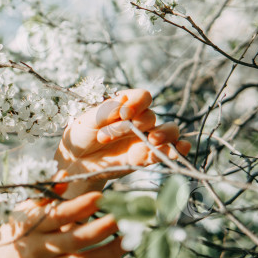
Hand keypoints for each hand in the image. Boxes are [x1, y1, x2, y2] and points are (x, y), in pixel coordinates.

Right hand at [0, 192, 124, 257]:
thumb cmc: (16, 231)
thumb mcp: (23, 210)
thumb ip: (45, 195)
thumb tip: (65, 176)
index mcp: (30, 226)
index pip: (57, 215)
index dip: (79, 205)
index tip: (100, 196)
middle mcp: (38, 249)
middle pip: (74, 241)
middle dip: (101, 228)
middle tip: (122, 216)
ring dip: (109, 251)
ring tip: (128, 238)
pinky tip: (117, 257)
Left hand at [55, 89, 190, 195]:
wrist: (76, 161)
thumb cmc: (80, 135)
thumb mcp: (86, 120)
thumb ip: (105, 111)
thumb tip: (123, 99)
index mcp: (124, 106)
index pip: (142, 97)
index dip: (137, 103)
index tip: (124, 114)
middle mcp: (138, 120)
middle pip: (150, 117)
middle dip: (131, 126)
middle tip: (104, 138)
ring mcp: (144, 138)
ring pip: (168, 131)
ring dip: (165, 134)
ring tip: (153, 140)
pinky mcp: (146, 156)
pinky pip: (167, 152)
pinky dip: (177, 150)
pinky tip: (180, 150)